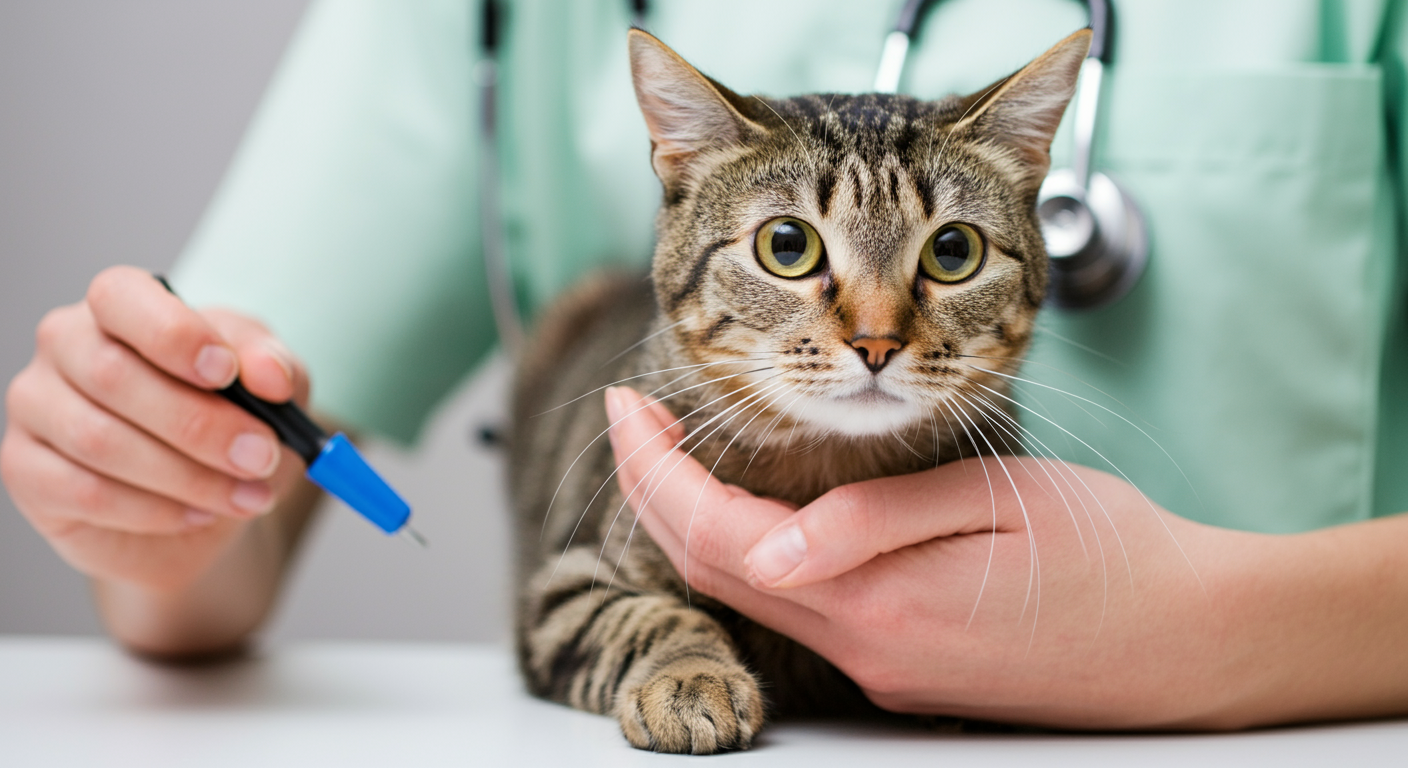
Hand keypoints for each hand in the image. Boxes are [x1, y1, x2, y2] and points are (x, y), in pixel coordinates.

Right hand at [2, 266, 310, 593]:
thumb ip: (275, 367)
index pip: (121, 297)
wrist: (207, 497)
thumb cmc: (232, 420)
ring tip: (246, 495)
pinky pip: (86, 492)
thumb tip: (270, 376)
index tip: (226, 372)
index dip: (173, 334)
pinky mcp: (26, 469)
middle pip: (113, 376)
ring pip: (100, 441)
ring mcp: (36, 406)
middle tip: (262, 456)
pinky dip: (154, 510)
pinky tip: (197, 514)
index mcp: (121, 305)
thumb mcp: (272, 384)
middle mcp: (66, 345)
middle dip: (200, 425)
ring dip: (188, 476)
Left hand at [605, 385, 1274, 728]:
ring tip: (679, 446)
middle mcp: (862, 648)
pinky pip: (796, 604)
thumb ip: (867, 523)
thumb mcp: (992, 505)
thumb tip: (762, 544)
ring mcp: (879, 664)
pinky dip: (751, 546)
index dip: (654, 470)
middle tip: (635, 415)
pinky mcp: (901, 662)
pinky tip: (760, 501)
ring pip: (747, 589)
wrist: (1194, 643)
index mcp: (875, 606)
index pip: (715, 537)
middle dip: (654, 489)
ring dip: (696, 517)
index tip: (629, 405)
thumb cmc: (1113, 558)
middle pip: (711, 570)